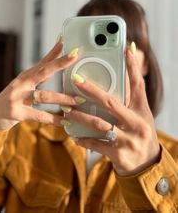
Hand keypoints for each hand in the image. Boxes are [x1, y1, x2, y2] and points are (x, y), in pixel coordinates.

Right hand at [0, 40, 79, 130]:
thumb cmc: (13, 98)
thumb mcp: (24, 84)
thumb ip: (40, 74)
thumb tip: (56, 59)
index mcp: (26, 76)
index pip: (43, 61)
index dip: (55, 51)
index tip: (67, 41)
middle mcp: (22, 83)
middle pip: (43, 71)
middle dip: (60, 63)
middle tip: (74, 56)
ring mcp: (18, 97)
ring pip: (44, 96)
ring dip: (62, 98)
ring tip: (78, 100)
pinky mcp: (17, 113)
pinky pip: (39, 116)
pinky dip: (53, 119)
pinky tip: (64, 121)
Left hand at [64, 47, 160, 175]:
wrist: (147, 163)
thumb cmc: (140, 132)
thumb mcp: (140, 113)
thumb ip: (132, 94)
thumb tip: (124, 70)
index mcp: (141, 110)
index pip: (137, 85)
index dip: (132, 67)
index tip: (125, 49)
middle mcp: (136, 124)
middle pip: (111, 103)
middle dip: (92, 90)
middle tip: (76, 79)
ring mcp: (127, 140)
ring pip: (99, 124)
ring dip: (80, 117)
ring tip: (66, 110)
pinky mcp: (118, 154)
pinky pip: (96, 144)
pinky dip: (83, 139)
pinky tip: (73, 136)